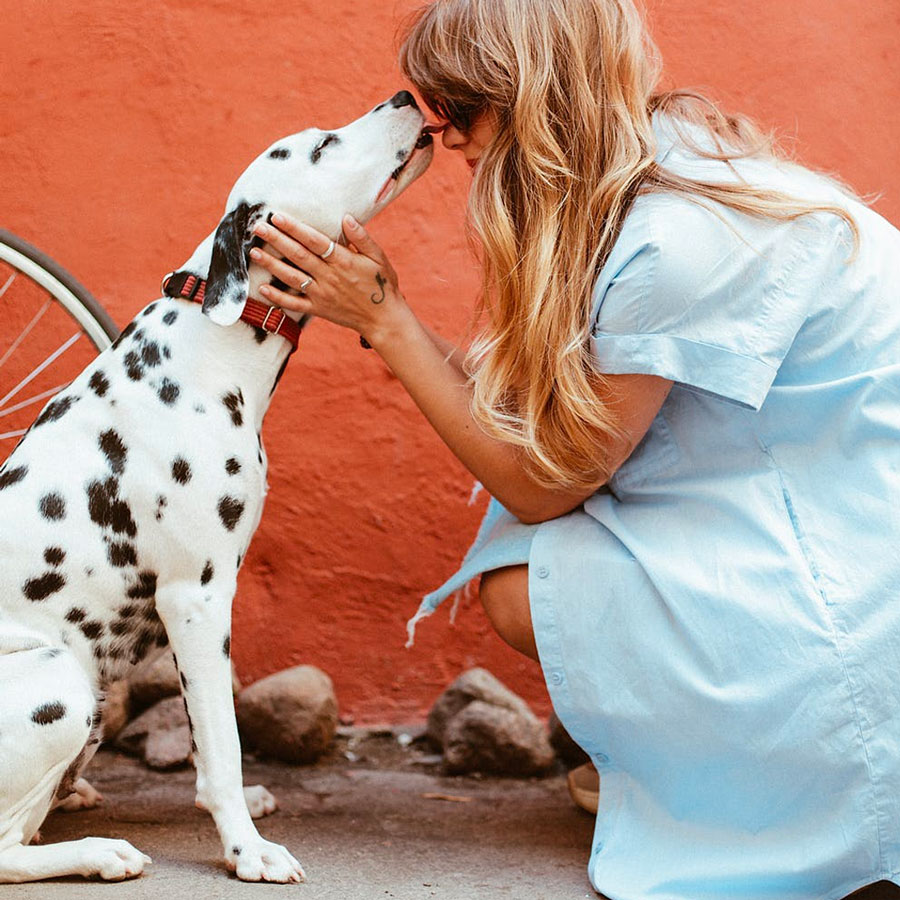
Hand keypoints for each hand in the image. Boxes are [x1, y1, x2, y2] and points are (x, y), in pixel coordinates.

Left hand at [249, 213, 407, 346]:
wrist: (384, 319)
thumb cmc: (382, 284)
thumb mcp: (378, 258)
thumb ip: (362, 238)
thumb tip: (346, 217)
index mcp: (343, 261)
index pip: (314, 240)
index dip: (295, 228)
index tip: (278, 216)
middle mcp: (329, 277)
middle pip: (298, 255)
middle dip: (276, 239)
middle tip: (258, 227)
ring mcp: (322, 294)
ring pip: (292, 277)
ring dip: (271, 264)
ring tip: (254, 252)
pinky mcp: (319, 309)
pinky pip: (294, 304)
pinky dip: (278, 298)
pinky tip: (262, 288)